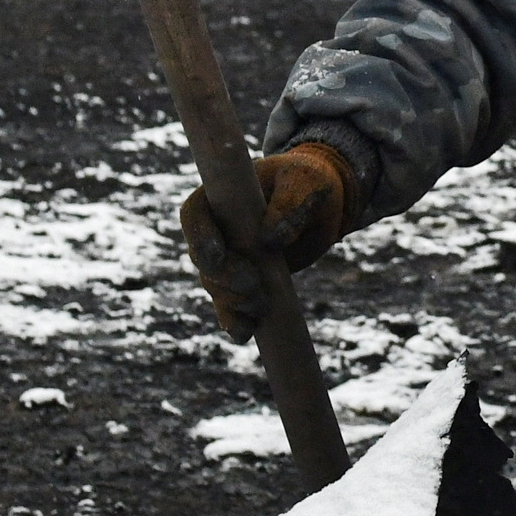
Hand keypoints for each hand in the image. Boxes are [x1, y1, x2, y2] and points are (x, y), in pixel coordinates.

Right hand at [180, 140, 352, 330]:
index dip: (199, 236)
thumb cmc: (307, 182)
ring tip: (261, 306)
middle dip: (222, 278)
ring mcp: (228, 259)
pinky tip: (245, 333)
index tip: (218, 255)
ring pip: (215, 286)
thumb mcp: (305, 184)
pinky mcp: (244, 283)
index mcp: (220, 197)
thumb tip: (271, 239)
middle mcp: (216, 230)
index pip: (194, 215)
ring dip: (233, 301)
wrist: (321, 205)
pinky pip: (231, 306)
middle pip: (202, 259)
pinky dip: (236, 321)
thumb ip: (290, 205)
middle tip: (252, 286)